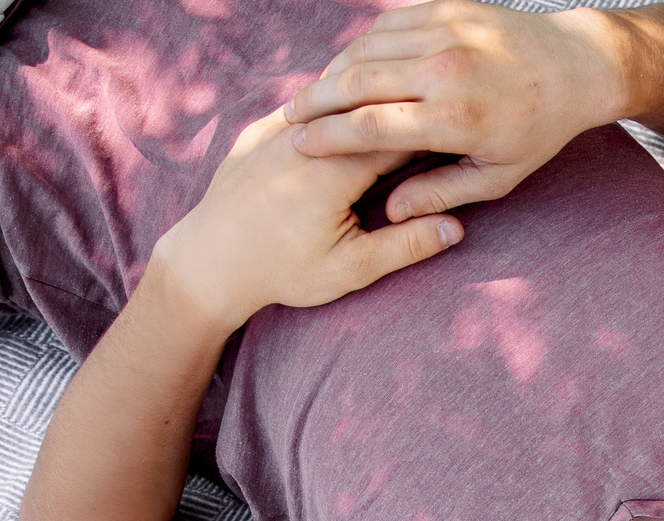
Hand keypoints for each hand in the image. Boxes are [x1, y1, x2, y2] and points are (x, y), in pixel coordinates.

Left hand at [150, 109, 458, 331]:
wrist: (208, 264)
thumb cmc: (281, 271)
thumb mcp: (351, 267)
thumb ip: (406, 245)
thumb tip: (455, 227)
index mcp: (338, 167)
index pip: (400, 136)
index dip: (430, 138)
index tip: (452, 144)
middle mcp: (307, 137)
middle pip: (367, 115)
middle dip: (397, 123)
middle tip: (425, 133)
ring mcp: (276, 130)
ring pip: (332, 106)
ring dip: (361, 114)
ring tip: (387, 125)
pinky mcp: (255, 133)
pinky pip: (299, 110)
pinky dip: (323, 114)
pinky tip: (339, 124)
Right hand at [287, 1, 622, 221]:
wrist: (573, 67)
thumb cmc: (536, 131)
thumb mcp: (496, 178)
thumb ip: (440, 193)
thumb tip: (391, 212)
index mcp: (456, 118)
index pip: (370, 126)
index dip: (327, 136)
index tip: (299, 145)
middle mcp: (446, 70)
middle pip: (356, 82)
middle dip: (315, 101)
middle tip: (290, 118)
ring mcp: (446, 32)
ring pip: (365, 49)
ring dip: (333, 72)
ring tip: (314, 95)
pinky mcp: (445, 8)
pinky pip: (386, 25)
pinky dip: (361, 46)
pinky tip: (348, 66)